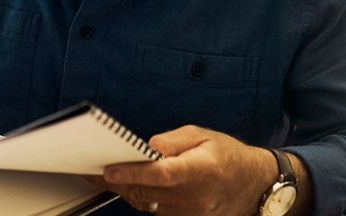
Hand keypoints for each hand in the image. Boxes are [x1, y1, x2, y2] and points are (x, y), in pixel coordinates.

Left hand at [87, 125, 278, 214]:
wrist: (254, 185)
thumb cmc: (228, 156)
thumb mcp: (203, 136)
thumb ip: (172, 141)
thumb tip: (145, 147)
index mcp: (201, 170)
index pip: (160, 174)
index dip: (132, 172)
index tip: (108, 169)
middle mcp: (195, 197)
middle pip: (145, 192)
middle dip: (115, 181)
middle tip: (91, 169)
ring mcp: (190, 213)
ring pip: (145, 203)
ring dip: (124, 189)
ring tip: (105, 174)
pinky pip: (153, 210)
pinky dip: (139, 197)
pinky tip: (129, 184)